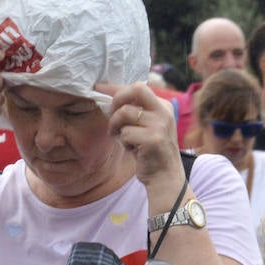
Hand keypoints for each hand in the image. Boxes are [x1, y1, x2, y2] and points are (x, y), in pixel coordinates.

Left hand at [98, 83, 180, 197]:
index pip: (138, 87)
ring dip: (116, 126)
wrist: (165, 177)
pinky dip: (124, 142)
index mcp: (163, 106)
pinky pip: (125, 133)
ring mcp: (160, 125)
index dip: (115, 87)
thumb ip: (135, 111)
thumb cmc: (151, 151)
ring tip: (121, 136)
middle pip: (135, 90)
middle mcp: (164, 112)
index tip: (99, 87)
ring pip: (124, 113)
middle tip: (111, 115)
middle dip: (116, 99)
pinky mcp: (153, 139)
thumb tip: (109, 94)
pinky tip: (132, 149)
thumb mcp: (147, 126)